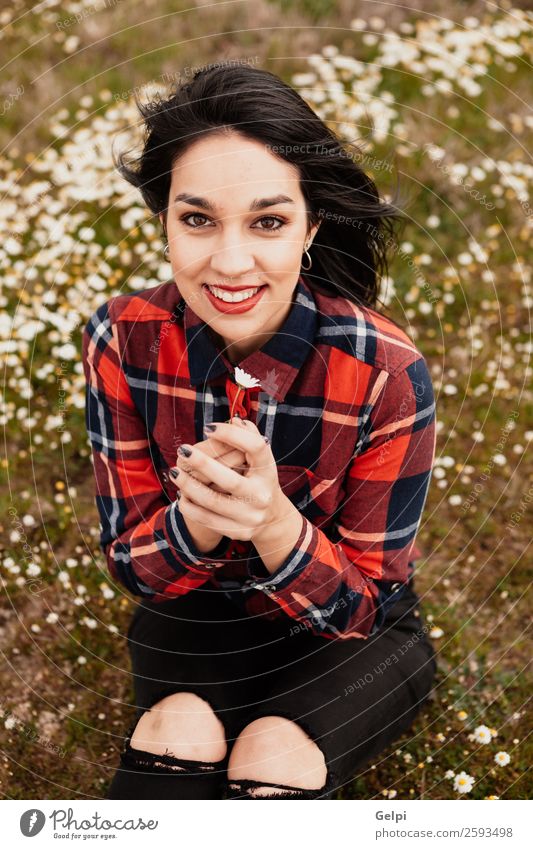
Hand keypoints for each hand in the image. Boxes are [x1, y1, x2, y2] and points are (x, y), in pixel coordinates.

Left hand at [173, 417, 283, 541]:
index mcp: (268, 471)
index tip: (209, 428)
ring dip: (189, 486)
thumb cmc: (259, 479)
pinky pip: (207, 520)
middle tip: (183, 450)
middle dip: (202, 463)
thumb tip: (234, 420)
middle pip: (229, 479)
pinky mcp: (238, 531)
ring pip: (213, 501)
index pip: (254, 447)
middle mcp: (261, 495)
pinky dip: (190, 507)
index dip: (232, 435)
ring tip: (174, 473)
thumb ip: (249, 438)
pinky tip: (180, 494)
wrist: (272, 519)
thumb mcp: (260, 460)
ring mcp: (250, 516)